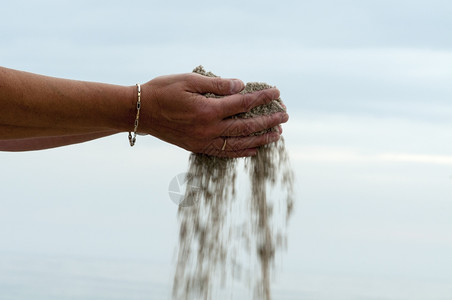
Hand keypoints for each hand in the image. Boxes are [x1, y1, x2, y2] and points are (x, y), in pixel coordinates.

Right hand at [138, 73, 288, 157]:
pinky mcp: (197, 148)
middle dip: (268, 120)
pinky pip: (224, 153)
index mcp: (207, 110)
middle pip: (246, 126)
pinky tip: (254, 150)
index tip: (277, 93)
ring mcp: (203, 141)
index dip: (262, 98)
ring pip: (239, 143)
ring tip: (277, 135)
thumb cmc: (162, 91)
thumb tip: (241, 86)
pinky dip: (241, 152)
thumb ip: (217, 85)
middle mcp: (208, 129)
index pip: (243, 103)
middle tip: (285, 116)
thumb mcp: (189, 80)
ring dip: (260, 139)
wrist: (140, 112)